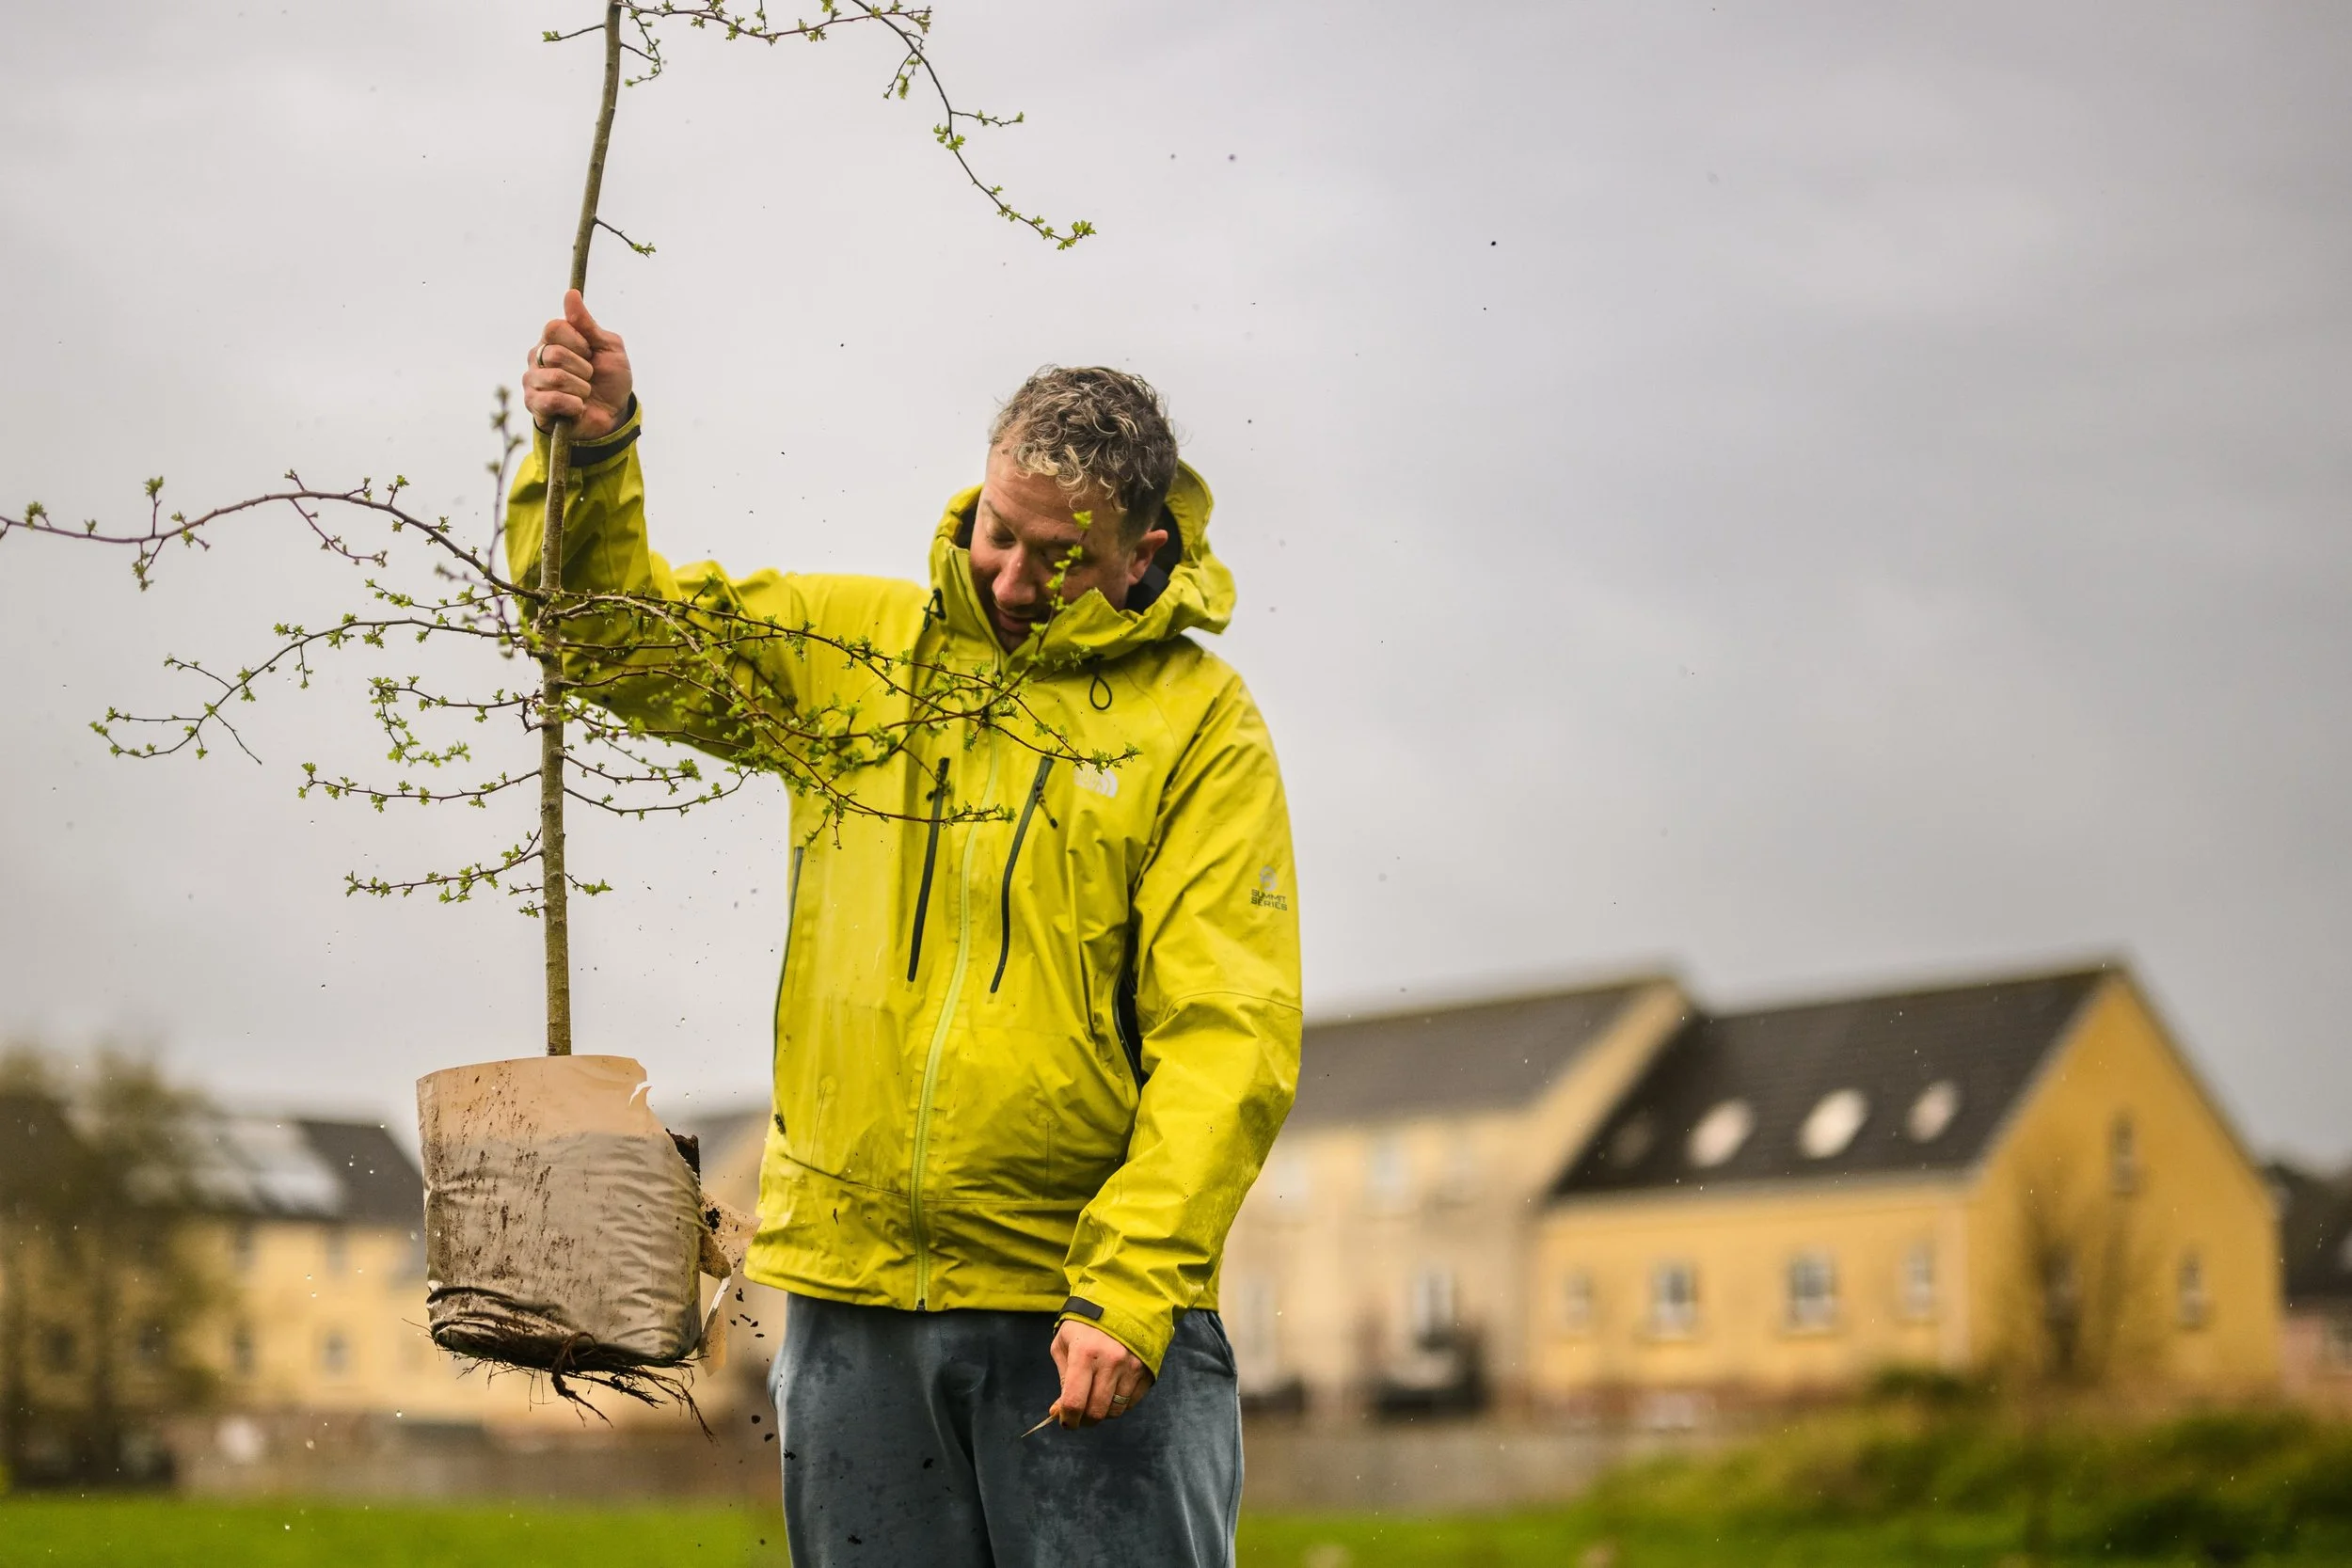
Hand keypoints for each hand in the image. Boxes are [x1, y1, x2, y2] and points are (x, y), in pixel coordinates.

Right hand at [521, 288, 631, 440]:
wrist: (614, 414)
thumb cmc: (610, 379)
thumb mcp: (608, 347)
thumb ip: (588, 323)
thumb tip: (571, 294)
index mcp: (553, 339)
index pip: (555, 327)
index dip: (579, 342)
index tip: (590, 353)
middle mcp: (537, 357)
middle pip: (555, 353)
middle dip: (583, 369)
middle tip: (588, 377)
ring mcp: (533, 381)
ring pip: (555, 377)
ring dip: (581, 388)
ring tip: (584, 394)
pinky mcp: (534, 406)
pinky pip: (552, 400)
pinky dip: (574, 405)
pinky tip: (577, 407)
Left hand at [1049, 1319, 1151, 1427]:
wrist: (1122, 1302)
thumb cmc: (1085, 1324)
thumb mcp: (1064, 1344)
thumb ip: (1063, 1379)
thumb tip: (1060, 1411)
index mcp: (1084, 1353)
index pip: (1074, 1402)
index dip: (1068, 1420)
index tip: (1066, 1422)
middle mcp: (1111, 1361)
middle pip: (1096, 1411)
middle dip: (1084, 1420)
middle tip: (1080, 1415)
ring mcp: (1132, 1367)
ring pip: (1115, 1411)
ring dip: (1103, 1411)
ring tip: (1096, 1398)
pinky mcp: (1147, 1371)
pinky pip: (1131, 1402)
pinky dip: (1119, 1403)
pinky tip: (1112, 1390)